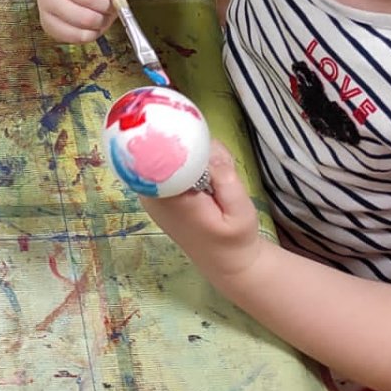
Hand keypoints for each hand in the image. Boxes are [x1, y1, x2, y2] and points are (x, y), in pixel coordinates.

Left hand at [136, 143, 265, 282]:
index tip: (193, 130)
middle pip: (157, 148)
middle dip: (183, 142)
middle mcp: (151, 193)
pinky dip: (182, 161)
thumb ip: (224, 177)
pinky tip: (202, 171)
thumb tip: (209, 146)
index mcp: (169, 198)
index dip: (173, 136)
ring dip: (185, 152)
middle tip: (213, 156)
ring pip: (161, 153)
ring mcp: (150, 193)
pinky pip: (164, 164)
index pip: (158, 152)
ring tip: (211, 169)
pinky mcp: (156, 192)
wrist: (225, 261)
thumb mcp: (240, 210)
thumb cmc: (235, 238)